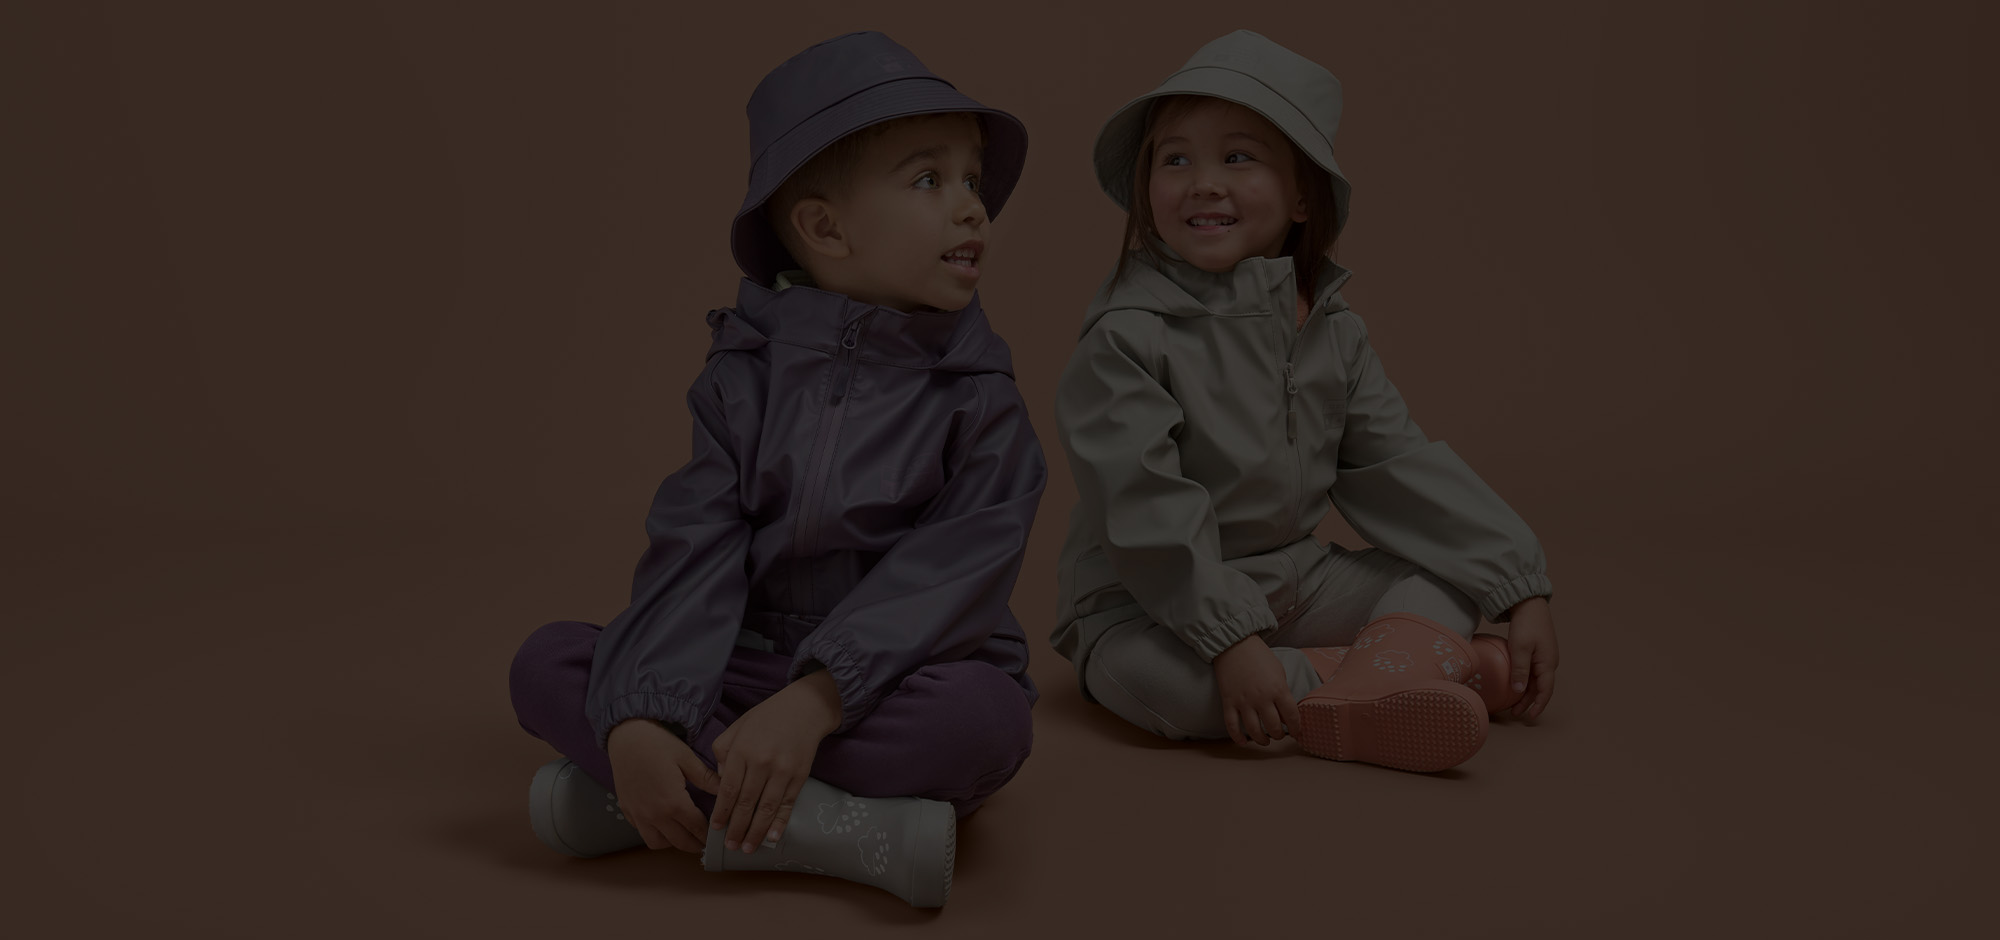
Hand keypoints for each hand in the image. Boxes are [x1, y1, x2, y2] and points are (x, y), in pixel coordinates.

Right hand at [605, 718, 722, 852]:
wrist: (626, 736)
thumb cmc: (657, 744)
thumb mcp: (686, 758)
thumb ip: (706, 779)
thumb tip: (726, 789)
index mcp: (673, 802)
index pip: (697, 828)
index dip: (709, 834)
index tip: (717, 836)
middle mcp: (655, 814)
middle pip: (679, 842)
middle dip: (695, 844)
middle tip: (705, 841)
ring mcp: (638, 815)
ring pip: (657, 843)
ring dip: (672, 842)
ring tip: (683, 833)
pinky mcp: (627, 810)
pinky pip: (642, 832)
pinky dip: (654, 833)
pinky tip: (664, 823)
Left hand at [709, 668, 842, 854]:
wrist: (804, 708)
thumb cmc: (766, 717)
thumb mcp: (737, 727)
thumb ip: (723, 752)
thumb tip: (719, 780)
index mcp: (742, 750)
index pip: (728, 788)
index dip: (722, 812)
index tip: (716, 828)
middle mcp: (761, 762)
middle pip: (745, 803)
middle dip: (736, 828)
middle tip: (730, 846)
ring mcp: (782, 770)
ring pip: (766, 808)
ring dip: (756, 832)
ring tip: (747, 848)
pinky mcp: (799, 776)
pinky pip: (787, 804)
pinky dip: (780, 823)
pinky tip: (772, 838)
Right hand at [1211, 633, 1301, 745]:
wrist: (1235, 645)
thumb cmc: (1260, 657)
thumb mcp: (1279, 672)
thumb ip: (1283, 692)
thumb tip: (1286, 711)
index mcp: (1278, 689)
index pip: (1292, 717)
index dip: (1297, 728)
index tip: (1297, 732)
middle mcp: (1262, 698)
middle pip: (1274, 727)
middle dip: (1279, 735)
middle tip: (1279, 734)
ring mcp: (1244, 701)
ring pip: (1254, 731)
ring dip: (1262, 740)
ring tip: (1265, 740)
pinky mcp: (1229, 702)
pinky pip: (1232, 726)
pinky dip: (1237, 737)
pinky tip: (1243, 742)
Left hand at [1499, 596, 1558, 720]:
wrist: (1529, 603)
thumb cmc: (1526, 624)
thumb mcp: (1520, 648)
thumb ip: (1519, 670)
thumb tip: (1518, 691)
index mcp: (1548, 663)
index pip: (1545, 691)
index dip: (1537, 705)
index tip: (1529, 716)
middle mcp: (1549, 662)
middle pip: (1540, 688)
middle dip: (1529, 701)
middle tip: (1514, 712)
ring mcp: (1544, 657)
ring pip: (1536, 680)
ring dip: (1526, 692)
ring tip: (1513, 702)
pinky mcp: (1538, 651)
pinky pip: (1533, 671)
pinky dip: (1525, 680)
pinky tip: (1515, 683)